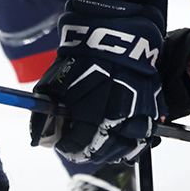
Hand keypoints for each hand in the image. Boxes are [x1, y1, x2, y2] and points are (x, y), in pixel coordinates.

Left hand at [29, 0, 163, 164]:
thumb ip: (44, 113)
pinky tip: (121, 141)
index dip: (67, 147)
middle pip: (101, 152)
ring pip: (125, 150)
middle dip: (86, 151)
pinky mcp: (152, 111)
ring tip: (99, 145)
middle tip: (79, 144)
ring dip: (109, 152)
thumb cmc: (84, 59)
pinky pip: (143, 138)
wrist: (117, 38)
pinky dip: (131, 144)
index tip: (63, 143)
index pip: (77, 147)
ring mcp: (137, 117)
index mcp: (92, 117)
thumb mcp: (55, 84)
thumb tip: (37, 137)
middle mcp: (117, 122)